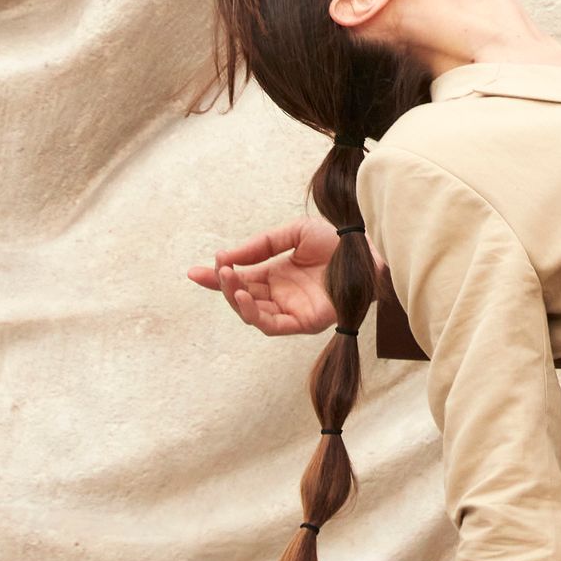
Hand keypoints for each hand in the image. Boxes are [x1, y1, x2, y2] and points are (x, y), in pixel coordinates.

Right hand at [186, 216, 364, 335]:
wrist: (367, 249)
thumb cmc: (337, 241)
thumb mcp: (292, 234)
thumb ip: (259, 246)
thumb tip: (223, 258)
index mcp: (276, 276)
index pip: (240, 280)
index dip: (216, 278)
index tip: (194, 272)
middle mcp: (281, 296)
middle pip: (242, 299)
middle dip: (224, 287)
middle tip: (217, 271)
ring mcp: (293, 310)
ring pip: (253, 315)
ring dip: (236, 300)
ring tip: (230, 280)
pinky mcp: (306, 322)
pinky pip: (273, 325)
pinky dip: (255, 314)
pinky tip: (245, 296)